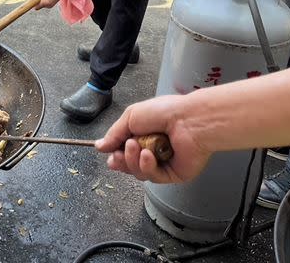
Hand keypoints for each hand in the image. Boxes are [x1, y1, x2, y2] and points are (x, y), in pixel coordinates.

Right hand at [95, 95, 211, 183]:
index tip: (108, 154)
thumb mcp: (131, 116)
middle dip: (121, 160)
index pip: (124, 152)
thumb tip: (99, 146)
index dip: (115, 155)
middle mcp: (152, 150)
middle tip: (119, 153)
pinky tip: (148, 155)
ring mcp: (163, 163)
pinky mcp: (173, 174)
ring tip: (136, 146)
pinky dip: (147, 167)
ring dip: (133, 160)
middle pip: (129, 165)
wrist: (189, 120)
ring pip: (139, 172)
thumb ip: (114, 134)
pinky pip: (154, 177)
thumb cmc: (164, 112)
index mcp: (143, 135)